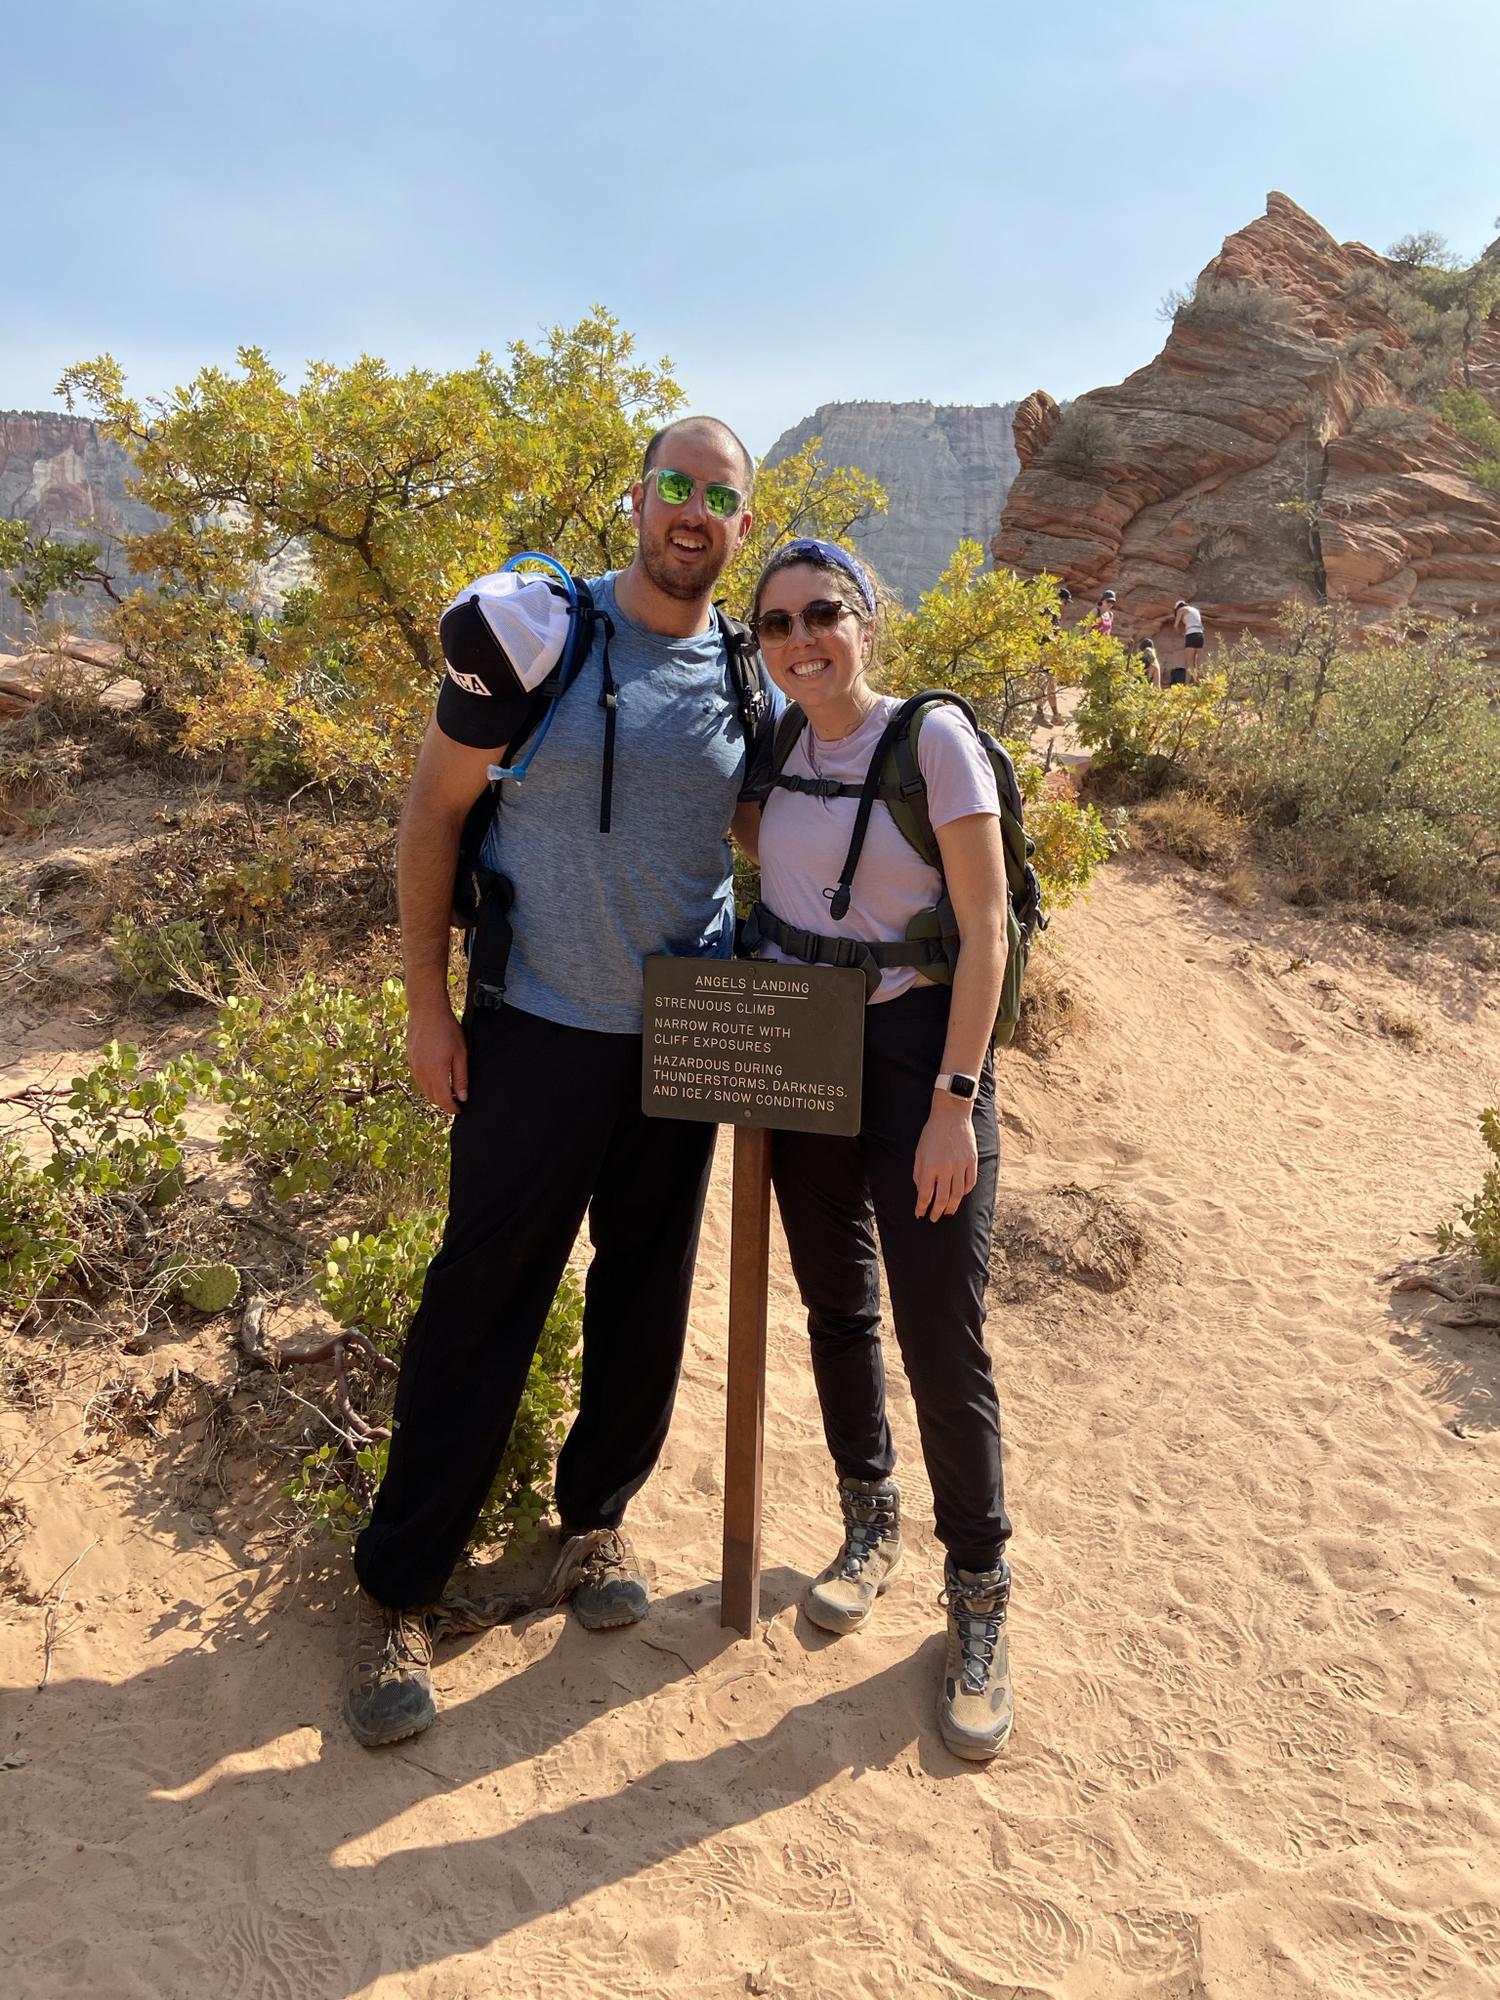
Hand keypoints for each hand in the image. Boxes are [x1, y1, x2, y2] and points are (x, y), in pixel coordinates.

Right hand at [407, 1001, 468, 1114]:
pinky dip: (427, 1084)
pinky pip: (418, 1079)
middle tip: (456, 1102)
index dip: (452, 1108)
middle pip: (431, 1098)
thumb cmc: (447, 1029)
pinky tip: (437, 1078)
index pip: (443, 1100)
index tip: (459, 1110)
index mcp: (436, 1072)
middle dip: (443, 1103)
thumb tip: (462, 1096)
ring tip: (448, 1091)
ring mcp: (414, 1066)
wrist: (427, 1011)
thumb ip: (461, 1077)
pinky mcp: (410, 1060)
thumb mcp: (460, 1053)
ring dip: (435, 1094)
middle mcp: (422, 1072)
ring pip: (424, 1089)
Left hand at [913, 1099, 977, 1221]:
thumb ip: (919, 1172)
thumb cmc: (932, 1133)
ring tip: (947, 1212)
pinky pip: (970, 1183)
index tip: (919, 1214)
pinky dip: (965, 1192)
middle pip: (942, 1199)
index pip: (925, 1194)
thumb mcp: (919, 1151)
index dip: (921, 1207)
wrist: (951, 1115)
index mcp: (930, 1166)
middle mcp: (946, 1168)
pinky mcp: (972, 1161)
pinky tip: (959, 1196)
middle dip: (937, 1212)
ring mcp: (961, 1165)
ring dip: (952, 1206)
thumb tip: (921, 1190)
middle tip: (934, 1218)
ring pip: (957, 1194)